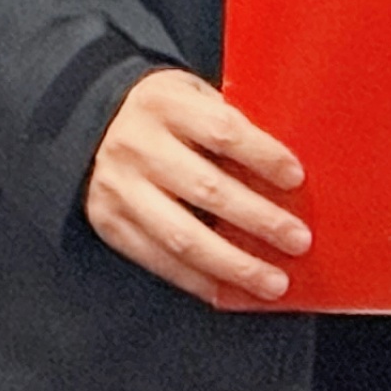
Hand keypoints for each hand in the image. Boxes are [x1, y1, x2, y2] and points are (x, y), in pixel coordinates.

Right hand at [84, 66, 308, 308]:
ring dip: (235, 265)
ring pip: (183, 236)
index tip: (296, 178)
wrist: (92, 125)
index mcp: (165, 104)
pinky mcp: (109, 223)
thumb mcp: (192, 96)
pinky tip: (234, 293)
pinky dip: (200, 282)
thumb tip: (291, 174)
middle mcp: (138, 146)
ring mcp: (119, 188)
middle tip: (299, 240)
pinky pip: (159, 261)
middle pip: (207, 189)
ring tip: (274, 283)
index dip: (262, 155)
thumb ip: (231, 124)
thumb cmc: (166, 114)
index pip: (222, 131)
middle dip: (259, 219)